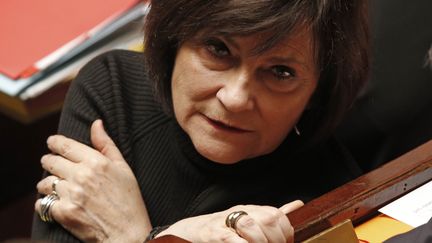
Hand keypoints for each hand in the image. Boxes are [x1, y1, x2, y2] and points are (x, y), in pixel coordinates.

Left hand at [35, 120, 150, 242]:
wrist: (128, 232)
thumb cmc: (129, 200)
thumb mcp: (123, 167)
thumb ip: (106, 144)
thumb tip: (96, 123)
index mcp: (96, 162)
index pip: (65, 145)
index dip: (54, 142)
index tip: (52, 142)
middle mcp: (81, 176)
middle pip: (51, 161)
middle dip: (49, 161)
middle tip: (52, 164)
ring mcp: (71, 194)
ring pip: (45, 182)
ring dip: (48, 184)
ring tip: (56, 187)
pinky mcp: (63, 212)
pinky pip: (43, 203)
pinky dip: (47, 203)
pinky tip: (57, 203)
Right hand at [157, 200, 303, 242]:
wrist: (189, 232)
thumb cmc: (222, 230)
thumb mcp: (249, 220)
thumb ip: (273, 215)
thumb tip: (298, 205)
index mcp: (251, 209)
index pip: (276, 215)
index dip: (286, 232)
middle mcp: (239, 212)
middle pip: (268, 219)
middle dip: (276, 240)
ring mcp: (225, 222)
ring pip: (251, 225)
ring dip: (261, 242)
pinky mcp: (212, 234)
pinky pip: (231, 239)